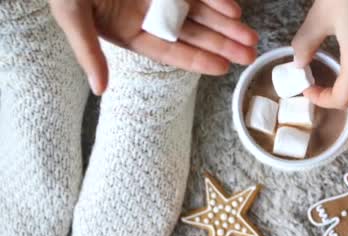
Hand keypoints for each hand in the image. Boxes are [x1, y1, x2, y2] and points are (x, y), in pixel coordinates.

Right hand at [49, 0, 258, 94]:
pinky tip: (234, 8)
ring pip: (200, 12)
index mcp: (129, 31)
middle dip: (222, 44)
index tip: (222, 68)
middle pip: (193, 33)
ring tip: (251, 37)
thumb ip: (88, 52)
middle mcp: (149, 14)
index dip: (197, 59)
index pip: (170, 50)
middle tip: (249, 56)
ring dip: (226, 24)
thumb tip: (99, 90)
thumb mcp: (72, 16)